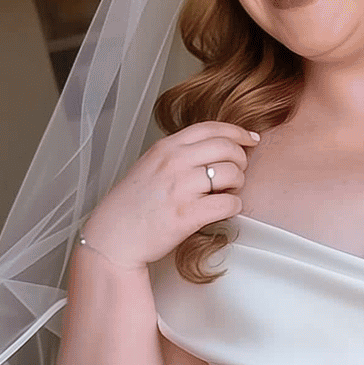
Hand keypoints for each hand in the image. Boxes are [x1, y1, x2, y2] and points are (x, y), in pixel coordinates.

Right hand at [80, 122, 259, 266]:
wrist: (113, 236)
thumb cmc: (132, 205)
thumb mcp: (150, 165)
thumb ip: (178, 154)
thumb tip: (215, 148)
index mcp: (166, 148)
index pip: (211, 128)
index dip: (237, 132)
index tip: (250, 139)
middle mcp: (174, 163)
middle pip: (227, 148)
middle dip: (241, 160)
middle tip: (238, 172)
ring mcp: (181, 188)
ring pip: (233, 174)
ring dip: (237, 185)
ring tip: (225, 194)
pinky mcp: (188, 214)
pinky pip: (229, 203)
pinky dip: (233, 207)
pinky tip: (224, 210)